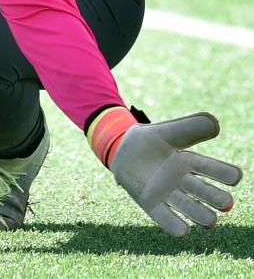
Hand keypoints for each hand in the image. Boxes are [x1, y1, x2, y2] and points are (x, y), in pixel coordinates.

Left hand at [107, 112, 242, 236]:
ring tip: (210, 222)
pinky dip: (173, 224)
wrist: (121, 150)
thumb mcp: (167, 130)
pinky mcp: (150, 203)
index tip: (235, 177)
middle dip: (214, 198)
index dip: (223, 173)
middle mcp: (183, 181)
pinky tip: (182, 231)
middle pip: (203, 191)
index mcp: (190, 162)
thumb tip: (215, 123)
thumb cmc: (150, 140)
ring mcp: (167, 194)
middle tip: (226, 204)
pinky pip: (163, 216)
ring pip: (187, 207)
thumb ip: (189, 127)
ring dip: (199, 214)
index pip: (211, 168)